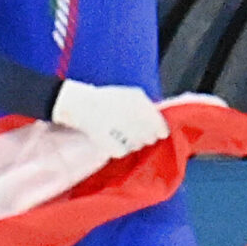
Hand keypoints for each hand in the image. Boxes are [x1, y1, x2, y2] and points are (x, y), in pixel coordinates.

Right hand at [51, 80, 168, 158]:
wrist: (85, 107)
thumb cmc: (109, 98)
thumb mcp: (134, 94)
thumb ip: (149, 107)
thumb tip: (156, 116)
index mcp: (148, 116)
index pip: (162, 130)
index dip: (158, 128)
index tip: (152, 127)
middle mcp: (142, 130)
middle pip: (151, 139)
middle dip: (144, 133)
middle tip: (131, 125)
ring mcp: (131, 141)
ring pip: (138, 145)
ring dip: (133, 139)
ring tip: (119, 129)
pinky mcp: (119, 151)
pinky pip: (126, 151)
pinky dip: (121, 145)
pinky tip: (113, 136)